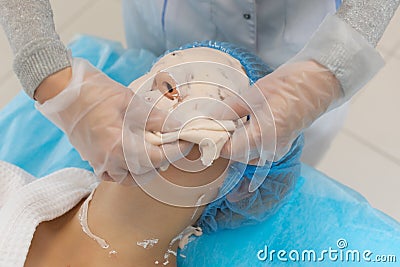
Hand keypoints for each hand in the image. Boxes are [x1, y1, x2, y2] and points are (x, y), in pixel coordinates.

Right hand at [36, 58, 186, 182]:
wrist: (61, 91)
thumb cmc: (93, 92)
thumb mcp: (128, 100)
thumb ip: (154, 118)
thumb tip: (176, 126)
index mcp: (118, 146)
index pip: (157, 157)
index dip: (176, 151)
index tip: (187, 142)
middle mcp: (109, 161)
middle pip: (147, 171)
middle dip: (163, 157)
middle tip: (171, 141)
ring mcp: (99, 163)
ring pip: (132, 178)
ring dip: (147, 166)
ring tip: (154, 147)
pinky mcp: (93, 161)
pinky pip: (116, 176)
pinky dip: (130, 170)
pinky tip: (135, 154)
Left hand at [213, 60, 341, 162]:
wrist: (320, 83)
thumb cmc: (289, 84)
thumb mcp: (254, 94)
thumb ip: (231, 110)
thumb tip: (211, 119)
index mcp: (263, 136)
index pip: (229, 151)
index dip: (214, 144)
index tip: (204, 133)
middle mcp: (271, 149)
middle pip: (237, 156)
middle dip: (223, 144)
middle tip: (213, 127)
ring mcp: (279, 149)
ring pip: (248, 156)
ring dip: (235, 145)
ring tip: (228, 126)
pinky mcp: (283, 145)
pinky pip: (259, 152)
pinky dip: (247, 144)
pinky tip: (244, 127)